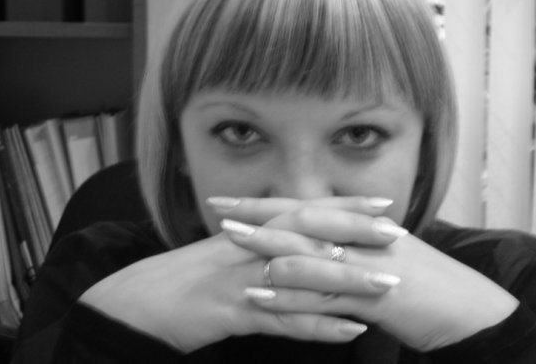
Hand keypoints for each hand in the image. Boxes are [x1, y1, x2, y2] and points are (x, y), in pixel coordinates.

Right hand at [78, 197, 393, 352]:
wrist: (138, 303)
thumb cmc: (185, 281)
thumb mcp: (226, 257)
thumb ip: (262, 249)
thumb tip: (299, 248)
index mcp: (250, 232)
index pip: (305, 213)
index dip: (344, 208)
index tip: (381, 205)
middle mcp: (249, 248)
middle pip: (309, 236)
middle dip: (355, 234)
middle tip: (397, 235)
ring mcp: (242, 279)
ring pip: (303, 277)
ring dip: (348, 281)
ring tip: (389, 284)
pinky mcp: (232, 313)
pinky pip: (282, 320)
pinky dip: (318, 326)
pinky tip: (349, 330)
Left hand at [214, 197, 518, 350]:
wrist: (472, 311)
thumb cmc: (430, 289)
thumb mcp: (387, 261)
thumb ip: (354, 252)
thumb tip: (320, 249)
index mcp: (363, 228)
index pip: (307, 208)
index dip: (269, 204)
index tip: (234, 199)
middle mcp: (363, 238)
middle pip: (302, 220)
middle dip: (259, 214)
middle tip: (219, 206)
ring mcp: (368, 264)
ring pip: (309, 250)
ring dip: (267, 245)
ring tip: (229, 241)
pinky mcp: (375, 296)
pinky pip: (325, 293)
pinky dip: (290, 291)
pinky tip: (262, 291)